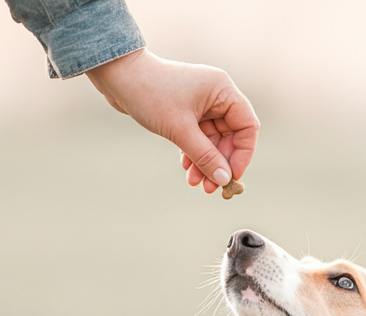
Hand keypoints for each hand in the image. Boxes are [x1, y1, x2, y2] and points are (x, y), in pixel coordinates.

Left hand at [87, 49, 258, 193]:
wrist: (118, 77)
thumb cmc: (150, 94)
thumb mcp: (180, 129)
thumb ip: (205, 155)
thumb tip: (224, 179)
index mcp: (222, 90)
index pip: (247, 126)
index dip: (242, 154)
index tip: (231, 177)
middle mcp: (216, 95)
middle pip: (230, 137)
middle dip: (219, 163)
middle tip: (210, 188)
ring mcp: (201, 104)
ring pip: (212, 140)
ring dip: (205, 162)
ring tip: (194, 183)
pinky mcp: (186, 111)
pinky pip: (198, 137)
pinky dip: (194, 153)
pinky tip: (186, 169)